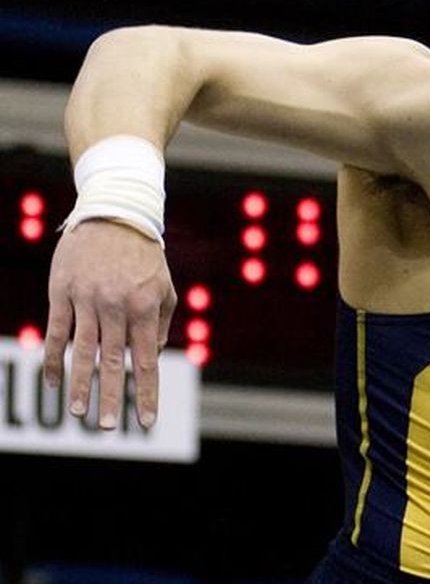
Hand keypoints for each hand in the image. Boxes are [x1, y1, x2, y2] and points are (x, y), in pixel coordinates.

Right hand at [43, 220, 176, 429]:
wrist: (114, 215)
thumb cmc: (144, 256)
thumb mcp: (164, 287)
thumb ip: (160, 323)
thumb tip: (149, 355)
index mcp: (145, 307)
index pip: (146, 360)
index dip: (146, 392)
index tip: (145, 421)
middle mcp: (117, 306)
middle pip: (113, 361)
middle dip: (112, 397)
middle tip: (109, 427)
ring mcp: (88, 300)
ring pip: (82, 351)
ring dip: (79, 384)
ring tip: (77, 412)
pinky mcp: (63, 292)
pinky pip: (57, 331)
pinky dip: (54, 359)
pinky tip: (52, 381)